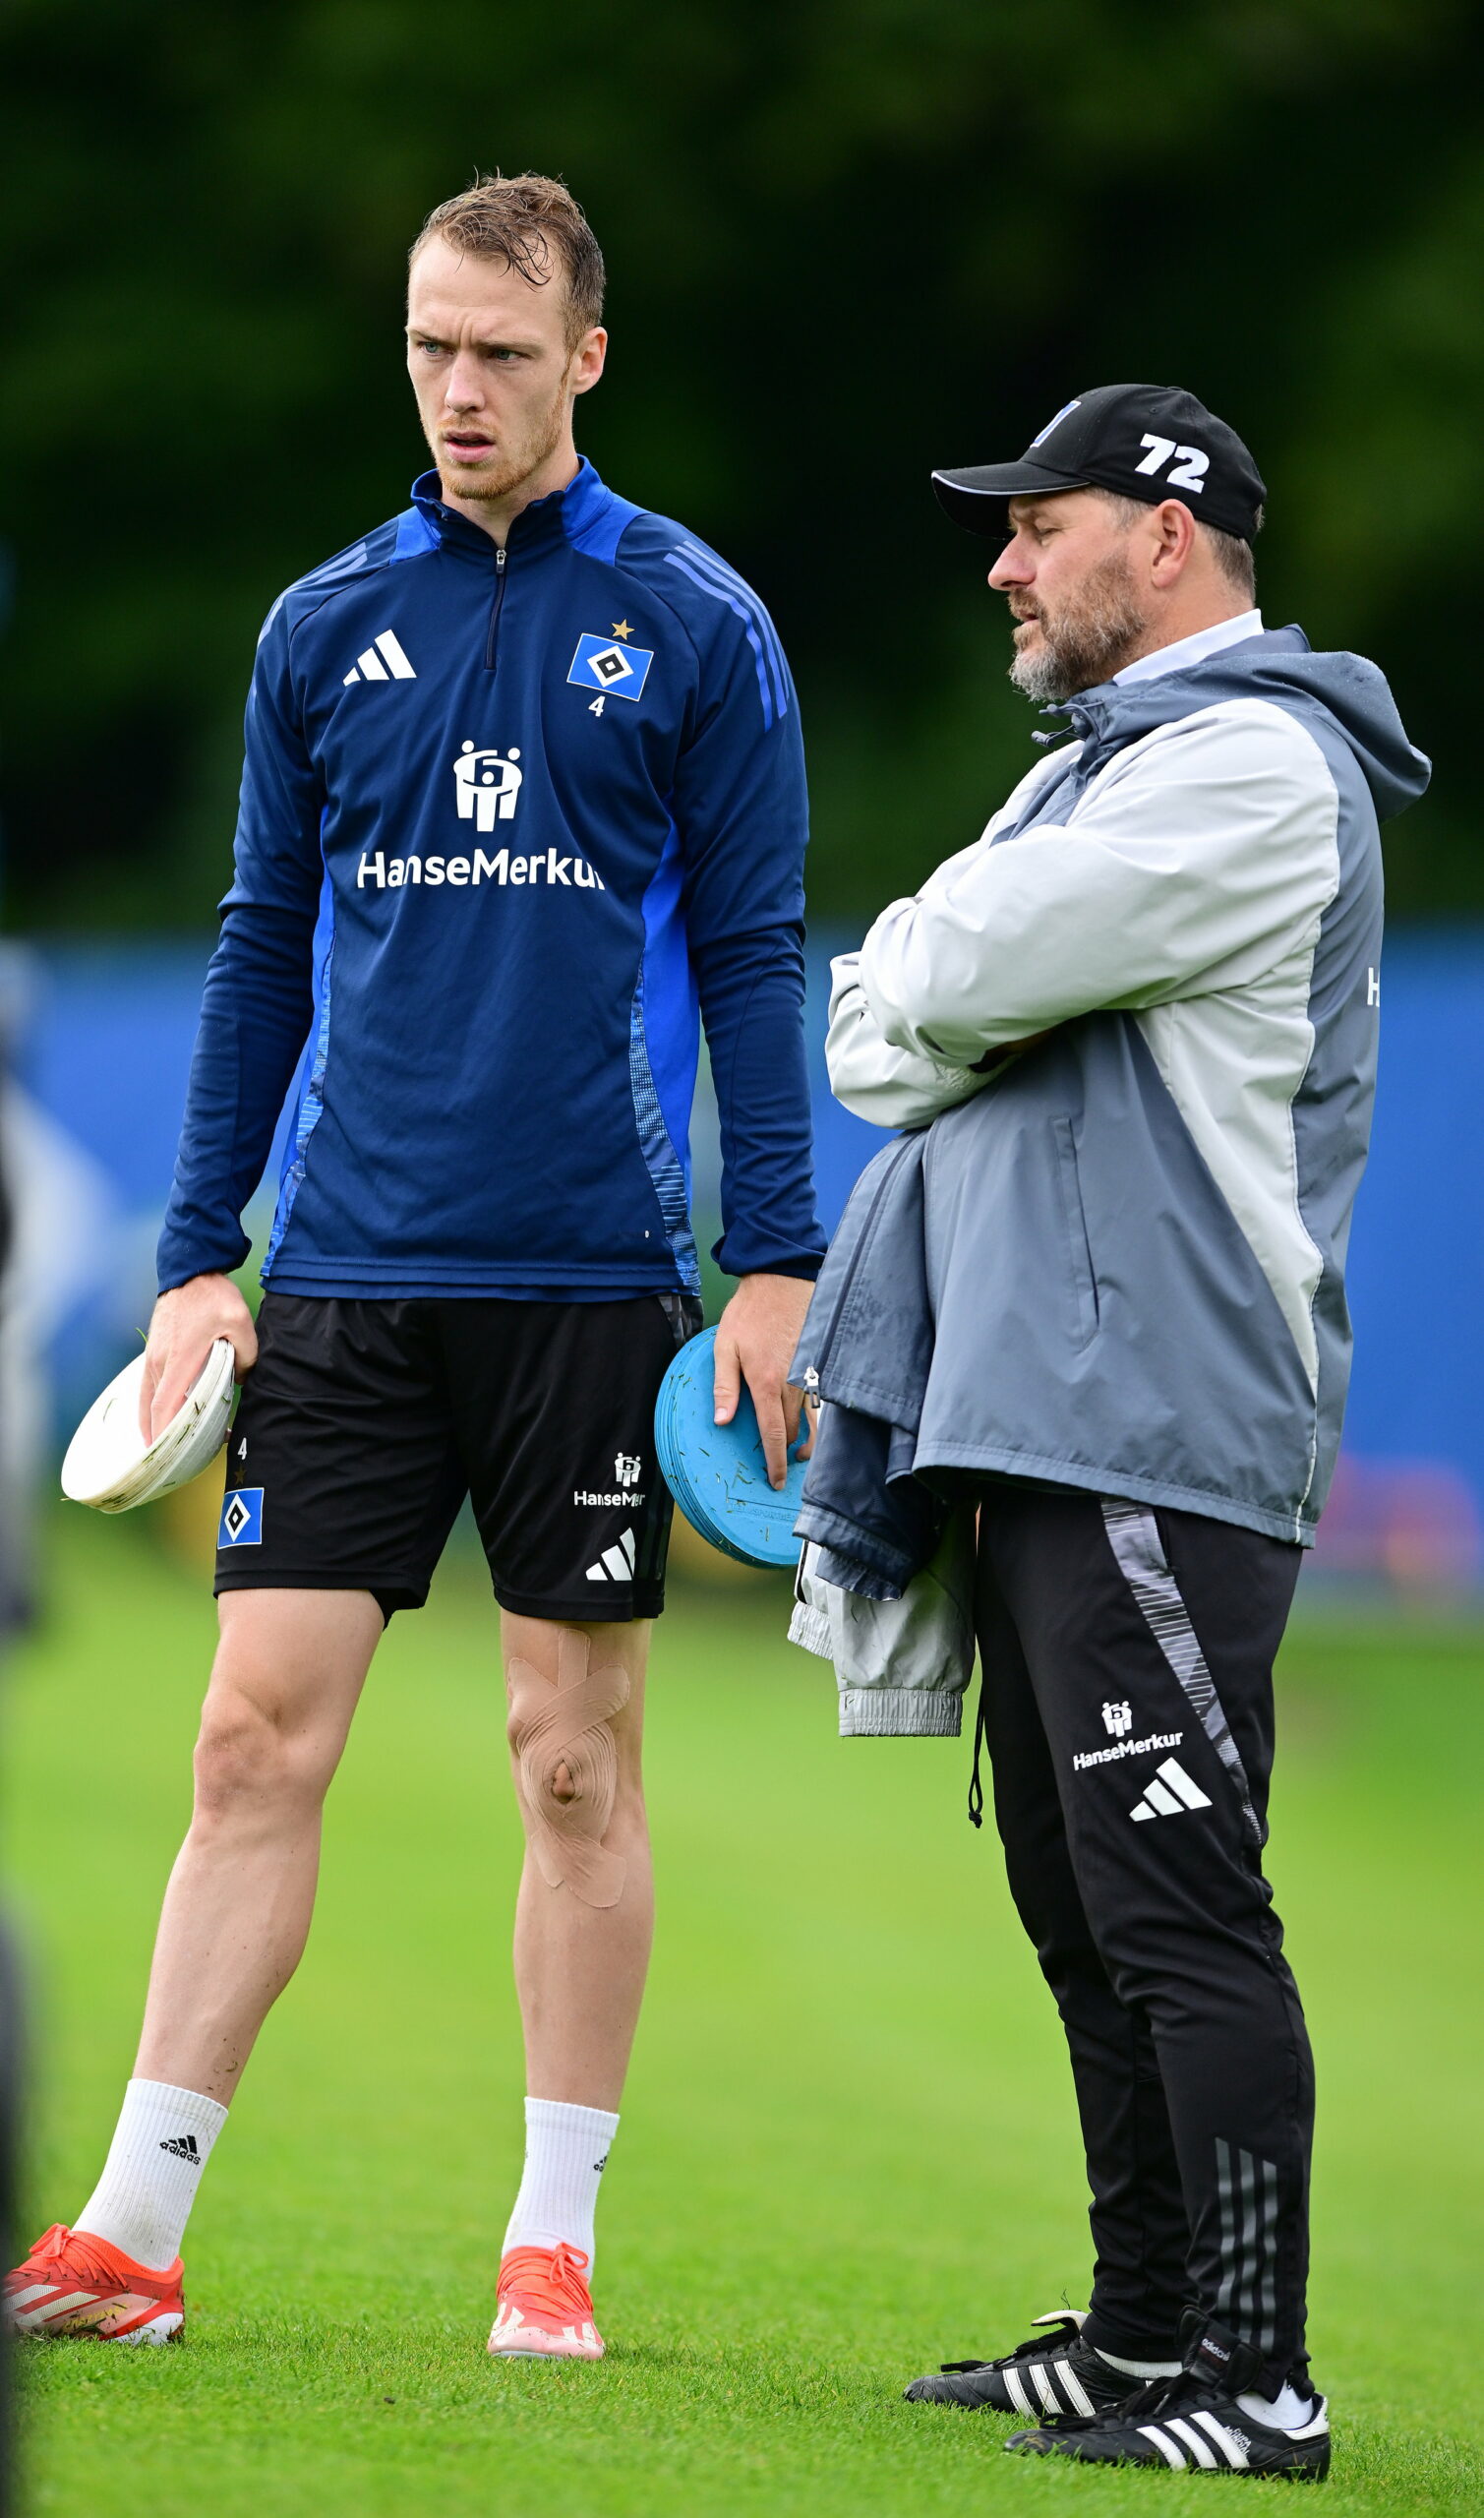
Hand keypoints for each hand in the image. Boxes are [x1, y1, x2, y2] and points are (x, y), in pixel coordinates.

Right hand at [139, 1274, 258, 1442]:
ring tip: (170, 1447)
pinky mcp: (155, 1353)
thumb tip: (241, 1380)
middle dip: (158, 1439)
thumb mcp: (241, 1324)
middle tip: (172, 1464)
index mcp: (179, 1360)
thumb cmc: (214, 1296)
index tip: (169, 1457)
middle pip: (150, 1411)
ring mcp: (153, 1357)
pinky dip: (154, 1408)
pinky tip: (166, 1419)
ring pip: (147, 1401)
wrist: (191, 1270)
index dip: (165, 1434)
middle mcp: (159, 1362)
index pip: (165, 1406)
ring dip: (155, 1425)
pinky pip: (149, 1388)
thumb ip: (246, 1357)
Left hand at [713, 1272, 814, 1490]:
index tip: (775, 1481)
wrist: (781, 1280)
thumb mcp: (725, 1348)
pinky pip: (819, 1399)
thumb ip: (725, 1387)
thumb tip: (722, 1422)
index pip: (774, 1435)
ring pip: (812, 1419)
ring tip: (799, 1451)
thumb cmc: (749, 1313)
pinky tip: (807, 1419)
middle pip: (795, 1431)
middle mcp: (793, 1384)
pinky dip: (815, 1417)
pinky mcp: (818, 1363)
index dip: (775, 1463)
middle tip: (781, 1467)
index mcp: (767, 1384)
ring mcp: (810, 1373)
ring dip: (807, 1440)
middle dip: (789, 1453)